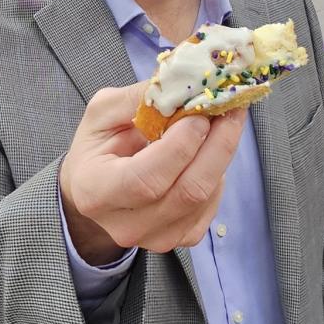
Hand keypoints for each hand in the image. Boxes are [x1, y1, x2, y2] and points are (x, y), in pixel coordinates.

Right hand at [59, 82, 245, 264]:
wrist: (93, 188)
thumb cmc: (97, 147)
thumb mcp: (103, 113)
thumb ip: (137, 99)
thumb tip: (182, 85)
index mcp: (97, 190)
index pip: (146, 179)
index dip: (180, 147)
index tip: (199, 114)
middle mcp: (125, 224)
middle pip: (186, 193)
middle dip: (216, 147)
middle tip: (230, 110)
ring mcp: (155, 238)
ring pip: (204, 200)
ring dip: (222, 157)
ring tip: (225, 123)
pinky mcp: (179, 238)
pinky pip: (211, 208)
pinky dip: (218, 177)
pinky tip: (210, 153)